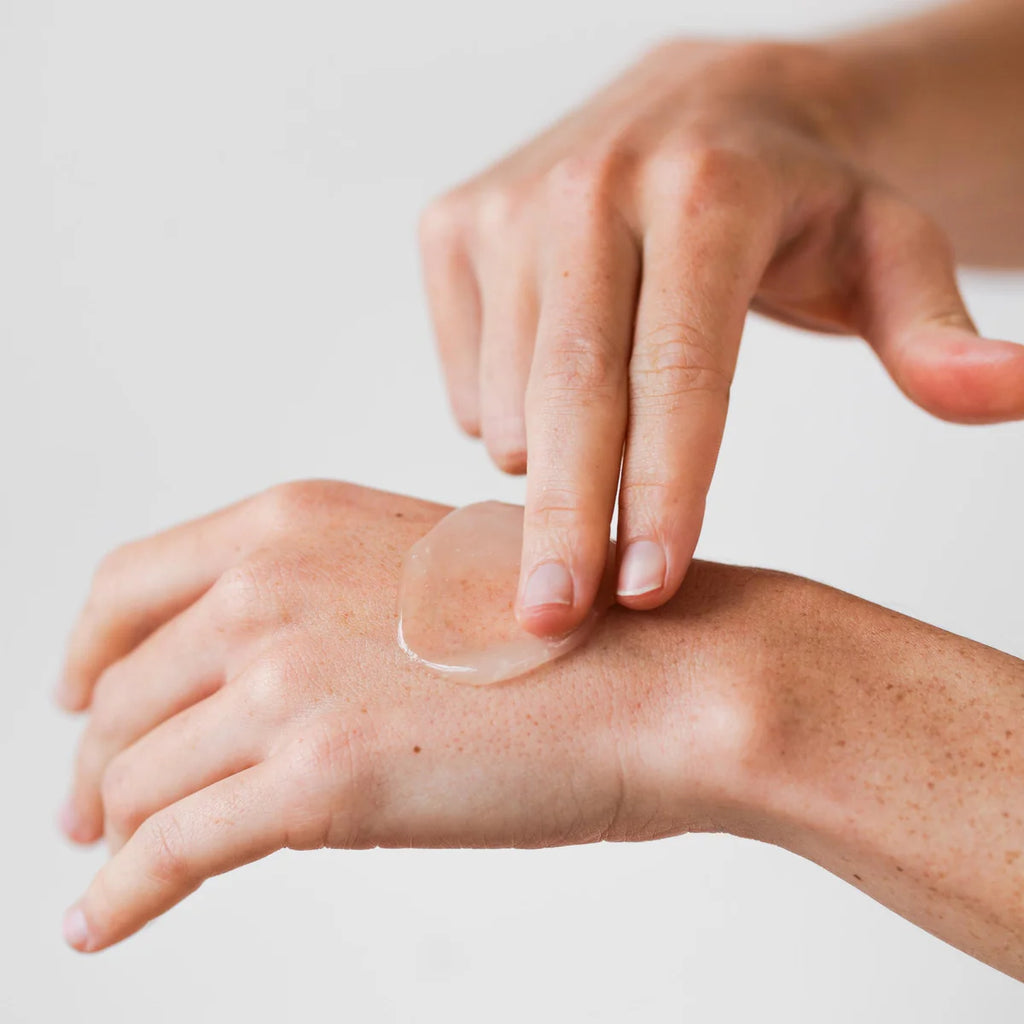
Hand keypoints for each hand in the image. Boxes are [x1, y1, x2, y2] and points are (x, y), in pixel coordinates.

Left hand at [55, 480, 1023, 975]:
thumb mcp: (416, 575)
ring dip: (115, 830)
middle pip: (121, 691)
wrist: (668, 672)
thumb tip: (250, 686)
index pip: (125, 588)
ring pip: (139, 777)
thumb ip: (319, 611)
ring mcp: (284, 682)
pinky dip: (121, 895)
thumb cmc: (571, 627)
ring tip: (116, 864)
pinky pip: (170, 851)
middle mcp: (267, 587)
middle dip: (99, 757)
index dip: (84, 653)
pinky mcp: (316, 783)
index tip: (77, 699)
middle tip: (96, 807)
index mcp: (290, 521)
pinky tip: (104, 922)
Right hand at [418, 39, 1023, 635]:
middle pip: (569, 394)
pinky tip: (548, 402)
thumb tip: (1014, 391)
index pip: (680, 371)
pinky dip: (504, 425)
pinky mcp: (451, 225)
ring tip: (597, 459)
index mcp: (706, 193)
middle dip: (561, 521)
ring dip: (549, 469)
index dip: (664, 489)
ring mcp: (505, 204)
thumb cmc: (788, 200)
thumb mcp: (884, 250)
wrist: (693, 105)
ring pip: (509, 399)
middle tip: (552, 622)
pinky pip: (466, 381)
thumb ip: (935, 332)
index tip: (647, 591)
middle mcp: (590, 187)